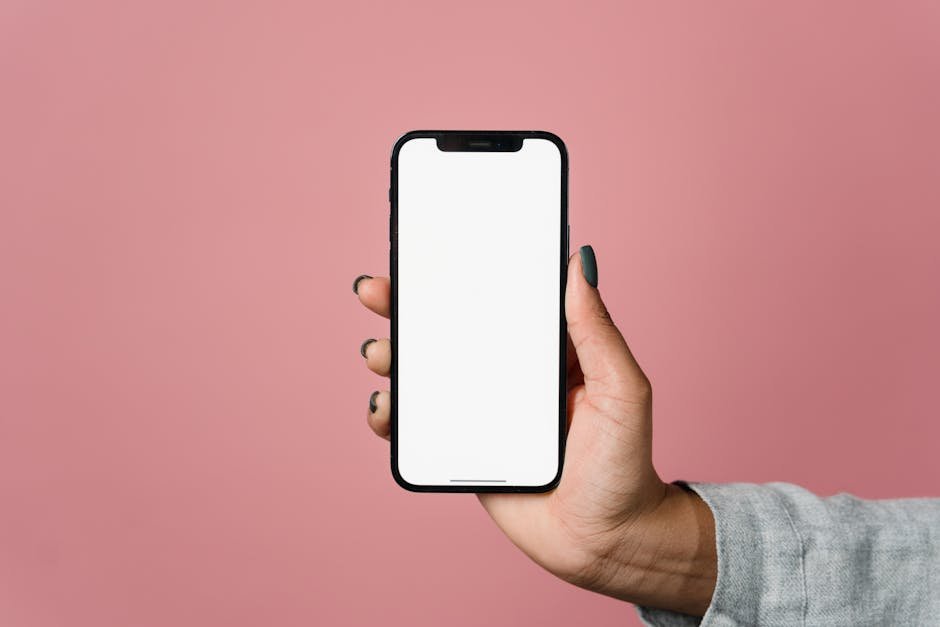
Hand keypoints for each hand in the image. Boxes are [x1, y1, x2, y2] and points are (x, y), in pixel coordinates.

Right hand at [354, 245, 715, 615]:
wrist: (606, 541)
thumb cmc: (624, 464)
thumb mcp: (622, 389)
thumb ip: (597, 330)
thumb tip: (579, 262)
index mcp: (542, 351)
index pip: (495, 300)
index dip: (458, 274)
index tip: (425, 250)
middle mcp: (506, 376)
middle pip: (447, 332)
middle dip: (405, 308)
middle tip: (377, 291)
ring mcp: (481, 412)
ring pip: (425, 375)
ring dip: (391, 357)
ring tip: (381, 354)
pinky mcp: (463, 449)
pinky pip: (419, 426)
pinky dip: (392, 415)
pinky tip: (385, 409)